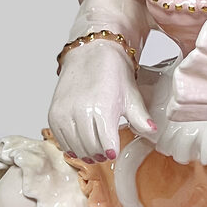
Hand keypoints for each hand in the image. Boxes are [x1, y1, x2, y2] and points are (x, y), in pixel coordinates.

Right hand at [48, 41, 154, 162]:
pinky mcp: (54, 113)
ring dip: (85, 152)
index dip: (112, 152)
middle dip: (99, 154)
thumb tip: (152, 133)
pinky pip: (60, 140)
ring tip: (94, 149)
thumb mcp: (131, 95)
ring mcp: (64, 113)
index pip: (106, 145)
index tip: (114, 152)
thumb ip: (141, 118)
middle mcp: (80, 112)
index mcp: (102, 108)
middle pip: (90, 149)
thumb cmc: (112, 71)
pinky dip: (70, 145)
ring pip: (75, 147)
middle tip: (106, 153)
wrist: (91, 52)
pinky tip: (80, 142)